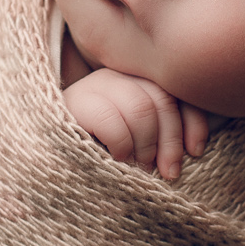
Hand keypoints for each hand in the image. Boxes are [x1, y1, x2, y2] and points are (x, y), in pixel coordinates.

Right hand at [63, 68, 211, 179]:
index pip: (178, 90)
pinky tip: (115, 158)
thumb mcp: (139, 142)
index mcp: (139, 79)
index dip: (194, 121)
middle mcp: (119, 74)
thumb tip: (193, 150)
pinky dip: (121, 146)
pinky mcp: (75, 102)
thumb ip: (164, 134)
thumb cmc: (102, 151)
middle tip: (168, 171)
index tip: (195, 152)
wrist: (50, 154)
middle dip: (171, 140)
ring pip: (141, 108)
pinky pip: (113, 121)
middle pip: (162, 99)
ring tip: (139, 166)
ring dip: (146, 145)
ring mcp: (96, 84)